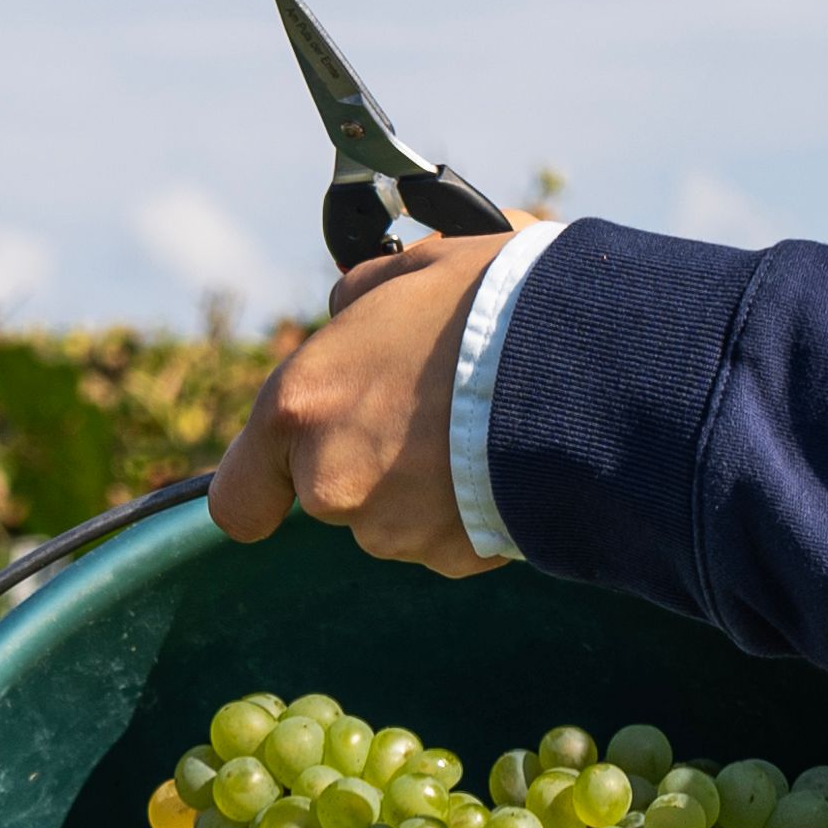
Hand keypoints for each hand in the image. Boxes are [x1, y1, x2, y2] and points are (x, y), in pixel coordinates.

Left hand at [206, 228, 513, 577]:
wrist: (589, 368)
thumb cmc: (497, 304)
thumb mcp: (414, 269)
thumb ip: (360, 301)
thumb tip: (350, 310)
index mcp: (301, 408)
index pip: (237, 500)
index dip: (262, 487)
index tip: (286, 475)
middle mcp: (333, 483)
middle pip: (333, 494)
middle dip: (373, 461)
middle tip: (433, 408)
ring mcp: (396, 531)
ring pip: (396, 517)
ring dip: (427, 485)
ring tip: (484, 425)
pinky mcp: (457, 558)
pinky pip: (452, 537)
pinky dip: (473, 507)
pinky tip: (509, 458)